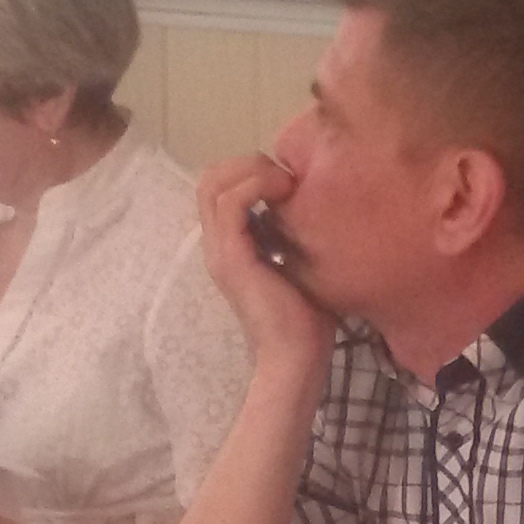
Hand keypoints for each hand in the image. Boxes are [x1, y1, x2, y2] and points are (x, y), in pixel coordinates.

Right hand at [194, 156, 334, 373]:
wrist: (296, 360)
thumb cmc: (306, 322)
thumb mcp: (300, 266)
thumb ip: (294, 237)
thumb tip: (314, 208)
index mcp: (230, 247)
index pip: (221, 189)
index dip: (250, 172)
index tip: (291, 181)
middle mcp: (217, 245)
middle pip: (210, 180)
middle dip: (247, 163)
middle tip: (288, 175)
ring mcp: (220, 251)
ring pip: (214, 183)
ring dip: (252, 170)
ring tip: (287, 182)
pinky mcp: (232, 257)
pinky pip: (231, 202)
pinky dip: (256, 185)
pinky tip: (287, 192)